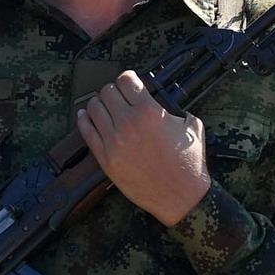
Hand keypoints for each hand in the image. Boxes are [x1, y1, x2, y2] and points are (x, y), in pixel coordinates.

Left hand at [76, 72, 210, 226]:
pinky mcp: (105, 158)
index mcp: (149, 111)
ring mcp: (114, 141)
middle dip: (113, 91)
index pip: (126, 80)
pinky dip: (84, 120)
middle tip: (117, 96)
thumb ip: (173, 109)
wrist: (181, 196)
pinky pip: (86, 132)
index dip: (128, 78)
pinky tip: (85, 115)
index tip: (129, 82)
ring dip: (98, 103)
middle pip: (107, 91)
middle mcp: (128, 123)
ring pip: (94, 108)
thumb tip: (162, 104)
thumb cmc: (188, 164)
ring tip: (102, 105)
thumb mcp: (191, 126)